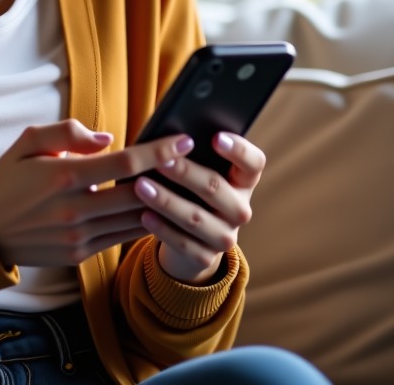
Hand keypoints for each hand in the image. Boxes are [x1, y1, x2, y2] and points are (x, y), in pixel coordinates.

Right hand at [0, 119, 195, 267]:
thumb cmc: (8, 178)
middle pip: (137, 196)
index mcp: (63, 177)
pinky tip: (157, 209)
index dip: (158, 152)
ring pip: (134, 222)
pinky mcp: (79, 255)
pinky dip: (141, 224)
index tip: (184, 140)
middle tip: (197, 165)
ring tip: (187, 188)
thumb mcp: (29, 142)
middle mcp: (74, 210)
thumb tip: (107, 138)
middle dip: (171, 180)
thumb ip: (68, 133)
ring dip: (162, 205)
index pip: (123, 164)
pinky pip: (119, 237)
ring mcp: (78, 237)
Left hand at [133, 132, 263, 283]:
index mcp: (243, 180)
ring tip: (140, 185)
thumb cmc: (188, 187)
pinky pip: (183, 243)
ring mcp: (226, 236)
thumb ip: (190, 152)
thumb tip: (168, 135)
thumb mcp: (197, 170)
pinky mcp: (206, 257)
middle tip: (160, 160)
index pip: (253, 162)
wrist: (188, 234)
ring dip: (166, 201)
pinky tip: (144, 215)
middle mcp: (240, 209)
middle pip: (216, 187)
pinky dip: (162, 228)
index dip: (238, 149)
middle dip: (185, 173)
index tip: (215, 137)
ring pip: (196, 217)